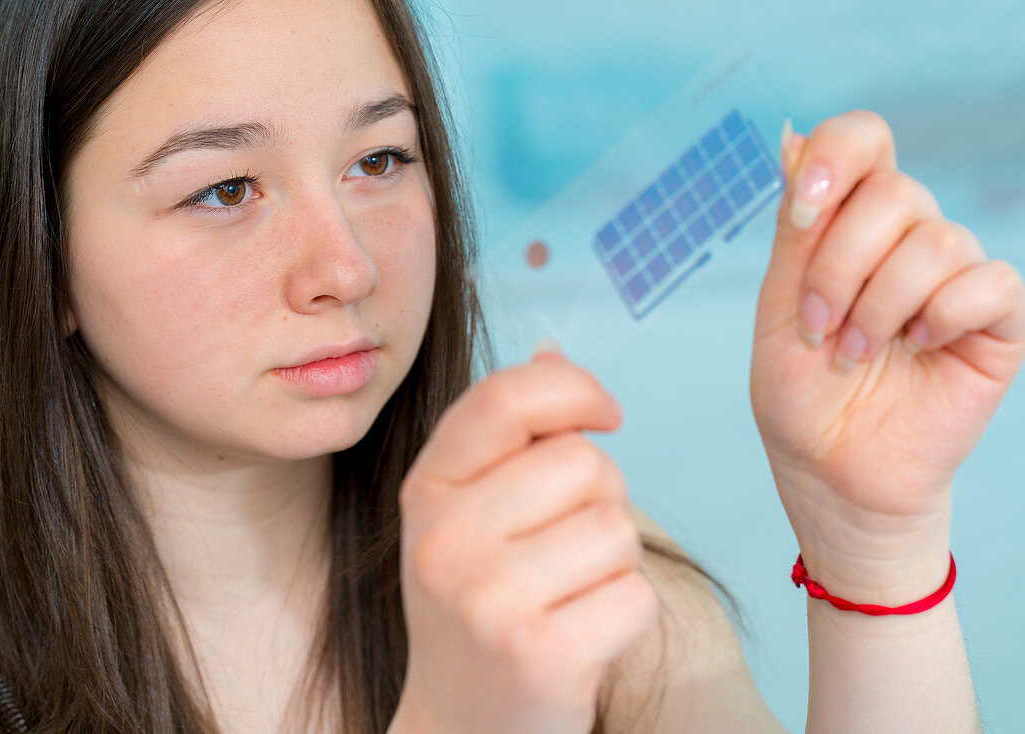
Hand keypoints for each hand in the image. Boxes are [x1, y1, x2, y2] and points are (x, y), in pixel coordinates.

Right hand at [390, 349, 657, 733]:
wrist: (462, 723)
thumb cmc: (480, 603)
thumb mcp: (470, 512)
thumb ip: (510, 434)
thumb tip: (553, 350)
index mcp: (428, 488)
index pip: (507, 396)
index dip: (575, 389)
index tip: (606, 413)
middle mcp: (444, 538)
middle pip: (585, 463)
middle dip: (600, 497)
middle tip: (565, 543)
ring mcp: (486, 598)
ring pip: (617, 528)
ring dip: (615, 560)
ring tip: (569, 591)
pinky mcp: (538, 654)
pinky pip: (635, 595)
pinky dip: (626, 614)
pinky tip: (582, 633)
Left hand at [749, 110, 1024, 595]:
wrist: (832, 475)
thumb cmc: (801, 395)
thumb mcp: (780, 306)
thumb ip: (795, 228)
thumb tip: (791, 134)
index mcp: (849, 226)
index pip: (865, 140)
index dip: (836, 159)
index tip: (799, 216)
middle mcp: (906, 240)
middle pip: (896, 193)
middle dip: (839, 267)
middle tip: (817, 327)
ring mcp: (954, 279)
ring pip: (937, 240)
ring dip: (879, 305)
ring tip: (855, 355)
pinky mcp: (996, 322)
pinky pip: (990, 282)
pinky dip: (942, 314)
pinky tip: (917, 348)